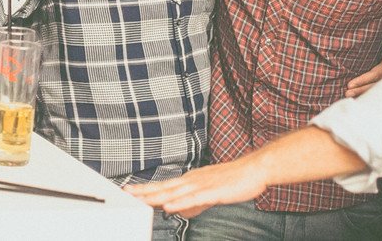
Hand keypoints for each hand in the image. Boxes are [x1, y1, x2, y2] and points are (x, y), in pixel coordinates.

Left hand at [125, 158, 267, 218]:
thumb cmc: (234, 180)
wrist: (254, 169)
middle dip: (144, 191)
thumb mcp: (210, 193)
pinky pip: (194, 199)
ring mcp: (201, 185)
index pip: (164, 186)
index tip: (130, 191)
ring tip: (140, 200)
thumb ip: (195, 203)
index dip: (147, 189)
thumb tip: (183, 211)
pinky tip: (169, 207)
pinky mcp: (213, 191)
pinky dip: (180, 203)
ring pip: (175, 193)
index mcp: (191, 180)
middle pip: (164, 187)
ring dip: (157, 196)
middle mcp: (192, 180)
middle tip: (126, 193)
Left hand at [346, 31, 381, 97]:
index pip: (377, 74)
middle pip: (376, 84)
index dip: (363, 80)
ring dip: (363, 93)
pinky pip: (378, 88)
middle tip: (347, 93)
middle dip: (361, 90)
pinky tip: (357, 97)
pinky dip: (367, 93)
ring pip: (377, 88)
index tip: (349, 84)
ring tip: (348, 95)